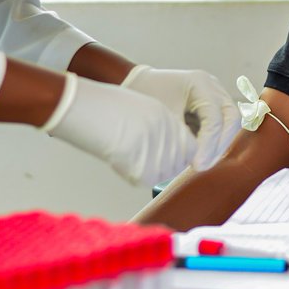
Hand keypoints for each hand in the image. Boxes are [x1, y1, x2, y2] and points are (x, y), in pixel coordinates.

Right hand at [43, 72, 195, 185]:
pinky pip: (148, 180)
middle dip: (168, 160)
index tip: (169, 147)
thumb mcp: (150, 110)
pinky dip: (138, 174)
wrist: (97, 115)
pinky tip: (126, 159)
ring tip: (134, 152)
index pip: (192, 148)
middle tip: (146, 151)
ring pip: (165, 174)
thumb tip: (172, 144)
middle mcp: (171, 144)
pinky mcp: (144, 177)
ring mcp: (159, 161)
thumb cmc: (115, 108)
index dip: (181, 149)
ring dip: (155, 168)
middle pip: (179, 163)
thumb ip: (166, 128)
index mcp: (174, 126)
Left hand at [122, 66, 239, 169]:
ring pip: (229, 124)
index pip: (215, 118)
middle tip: (201, 165)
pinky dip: (212, 142)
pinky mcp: (211, 106)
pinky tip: (198, 155)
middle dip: (219, 145)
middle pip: (231, 119)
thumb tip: (193, 160)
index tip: (196, 164)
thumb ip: (181, 137)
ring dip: (218, 146)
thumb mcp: (162, 115)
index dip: (209, 145)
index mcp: (200, 83)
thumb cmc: (145, 94)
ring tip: (199, 163)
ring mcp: (215, 95)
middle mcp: (213, 87)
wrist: (138, 83)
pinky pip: (220, 126)